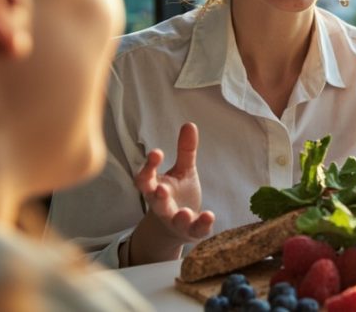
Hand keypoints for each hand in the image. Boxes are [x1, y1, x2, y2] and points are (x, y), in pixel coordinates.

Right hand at [128, 122, 214, 264]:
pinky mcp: (190, 232)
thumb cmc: (178, 193)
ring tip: (184, 213)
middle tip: (161, 189)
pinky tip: (209, 216)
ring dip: (178, 216)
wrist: (177, 227)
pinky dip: (202, 225)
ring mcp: (175, 220)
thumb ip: (185, 151)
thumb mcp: (183, 170)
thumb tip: (189, 124)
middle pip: (155, 201)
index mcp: (156, 188)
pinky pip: (195, 230)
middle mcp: (162, 205)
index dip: (149, 166)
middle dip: (157, 195)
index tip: (157, 153)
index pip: (146, 178)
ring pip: (173, 219)